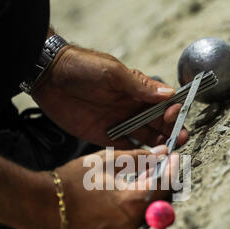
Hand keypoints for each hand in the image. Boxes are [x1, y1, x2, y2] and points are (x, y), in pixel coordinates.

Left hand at [32, 46, 187, 148]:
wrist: (48, 78)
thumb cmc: (82, 68)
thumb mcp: (112, 73)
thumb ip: (139, 86)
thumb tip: (169, 95)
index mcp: (136, 89)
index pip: (162, 102)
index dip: (173, 110)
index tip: (179, 116)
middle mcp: (131, 107)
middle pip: (158, 122)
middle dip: (171, 130)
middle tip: (181, 139)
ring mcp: (119, 122)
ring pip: (145, 136)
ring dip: (158, 143)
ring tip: (169, 152)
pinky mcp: (105, 136)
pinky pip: (126, 148)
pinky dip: (137, 154)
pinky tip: (148, 160)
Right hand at [55, 146, 178, 228]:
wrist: (47, 206)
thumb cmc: (73, 181)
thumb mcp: (107, 162)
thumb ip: (139, 158)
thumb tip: (160, 153)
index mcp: (132, 201)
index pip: (166, 186)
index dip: (174, 170)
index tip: (176, 157)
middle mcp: (132, 222)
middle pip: (162, 200)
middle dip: (164, 181)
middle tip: (160, 164)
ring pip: (150, 209)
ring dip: (152, 192)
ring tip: (142, 174)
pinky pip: (137, 218)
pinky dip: (139, 203)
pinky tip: (130, 189)